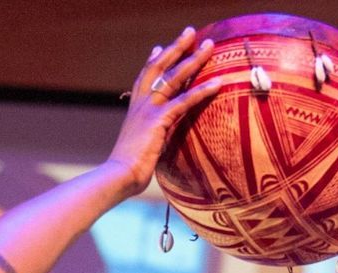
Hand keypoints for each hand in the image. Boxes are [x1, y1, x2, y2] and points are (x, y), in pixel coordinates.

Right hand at [105, 29, 221, 193]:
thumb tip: (155, 142)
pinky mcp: (159, 120)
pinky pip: (184, 101)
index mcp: (135, 109)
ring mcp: (149, 109)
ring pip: (174, 77)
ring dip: (194, 60)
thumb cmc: (129, 170)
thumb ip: (150, 137)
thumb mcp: (140, 147)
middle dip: (176, 48)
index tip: (159, 46)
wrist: (119, 176)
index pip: (144, 78)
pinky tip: (217, 82)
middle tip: (190, 32)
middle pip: (160, 67)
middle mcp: (140, 104)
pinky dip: (202, 91)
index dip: (153, 61)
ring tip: (210, 46)